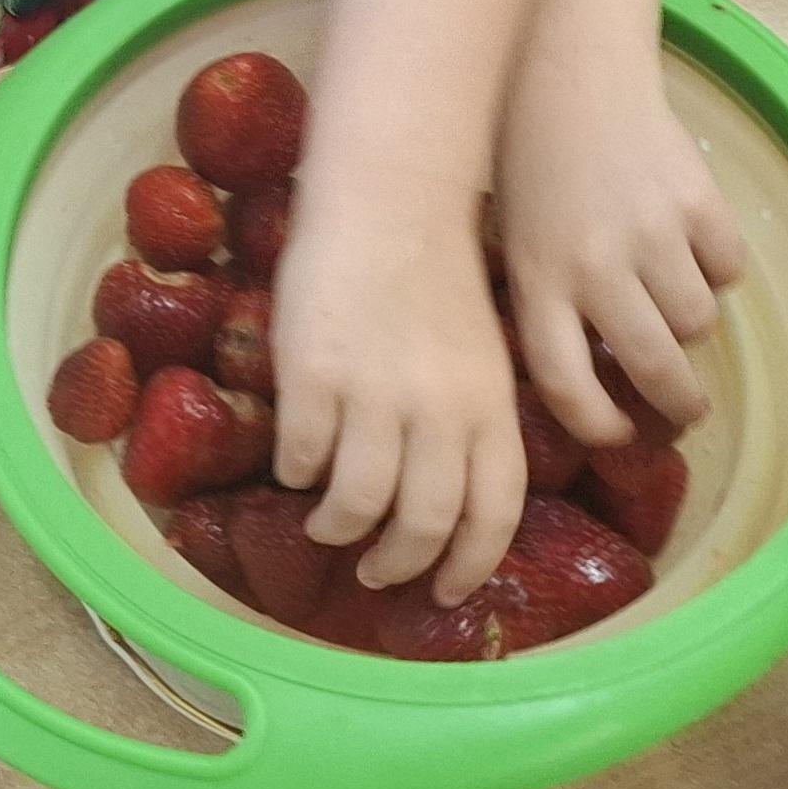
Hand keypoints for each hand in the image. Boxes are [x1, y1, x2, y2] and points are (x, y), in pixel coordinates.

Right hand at [273, 181, 524, 601]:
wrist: (390, 197)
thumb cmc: (438, 269)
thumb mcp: (484, 351)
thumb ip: (473, 419)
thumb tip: (450, 494)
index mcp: (491, 406)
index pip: (492, 515)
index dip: (467, 566)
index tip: (445, 591)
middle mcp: (440, 412)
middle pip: (421, 526)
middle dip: (395, 565)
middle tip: (375, 570)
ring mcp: (375, 396)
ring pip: (356, 505)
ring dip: (337, 528)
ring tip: (327, 523)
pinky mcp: (313, 377)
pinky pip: (300, 458)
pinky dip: (296, 474)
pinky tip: (295, 464)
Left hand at [495, 42, 741, 445]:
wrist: (568, 69)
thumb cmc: (528, 160)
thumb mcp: (513, 241)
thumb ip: (545, 306)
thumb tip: (593, 381)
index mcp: (538, 282)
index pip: (571, 389)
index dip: (601, 428)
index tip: (619, 435)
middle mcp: (595, 268)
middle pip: (653, 370)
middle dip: (676, 404)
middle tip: (684, 410)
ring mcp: (652, 233)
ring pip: (698, 323)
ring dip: (692, 324)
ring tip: (674, 301)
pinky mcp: (698, 200)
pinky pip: (729, 269)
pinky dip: (718, 269)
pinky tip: (693, 247)